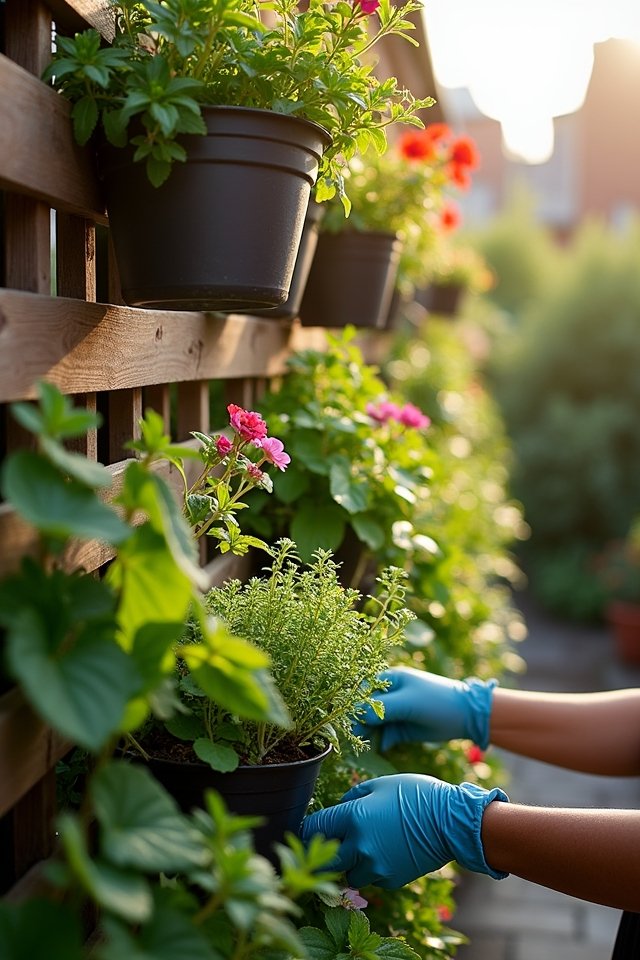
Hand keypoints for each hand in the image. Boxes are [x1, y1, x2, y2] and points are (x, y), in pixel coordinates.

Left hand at [301, 773, 508, 888]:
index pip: (315, 828)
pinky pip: (371, 877)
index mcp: (353, 818)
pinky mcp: (390, 880)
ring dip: (351, 861)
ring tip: (365, 845)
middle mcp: (359, 846)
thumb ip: (354, 796)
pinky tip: (386, 851)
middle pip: (327, 859)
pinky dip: (372, 868)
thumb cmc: (417, 795)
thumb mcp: (382, 785)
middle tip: (333, 841)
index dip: (307, 827)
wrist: (450, 822)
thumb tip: (340, 806)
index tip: (305, 827)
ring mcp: (375, 867)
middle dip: (327, 850)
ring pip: (349, 872)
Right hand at [353, 666, 496, 749]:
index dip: (350, 706)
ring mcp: (395, 712)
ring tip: (360, 749)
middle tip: (349, 740)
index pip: (361, 691)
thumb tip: (357, 716)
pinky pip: (383, 735)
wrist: (467, 717)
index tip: (341, 722)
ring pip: (372, 724)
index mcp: (389, 679)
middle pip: (364, 710)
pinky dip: (379, 742)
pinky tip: (378, 748)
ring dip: (366, 735)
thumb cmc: (437, 701)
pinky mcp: (401, 728)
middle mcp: (388, 695)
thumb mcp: (409, 703)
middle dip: (356, 724)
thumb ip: (382, 709)